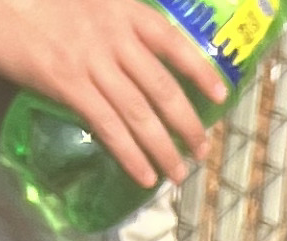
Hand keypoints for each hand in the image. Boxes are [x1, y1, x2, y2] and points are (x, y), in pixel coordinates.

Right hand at [0, 0, 224, 177]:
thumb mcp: (78, 2)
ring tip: (179, 174)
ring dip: (165, 149)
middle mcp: (112, 34)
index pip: (172, 43)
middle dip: (188, 124)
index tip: (220, 97)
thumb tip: (125, 60)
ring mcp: (90, 59)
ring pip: (141, 112)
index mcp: (119, 9)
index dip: (200, 72)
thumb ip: (106, 25)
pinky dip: (131, 154)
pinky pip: (109, 126)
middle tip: (201, 151)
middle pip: (164, 87)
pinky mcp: (66, 82)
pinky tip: (144, 176)